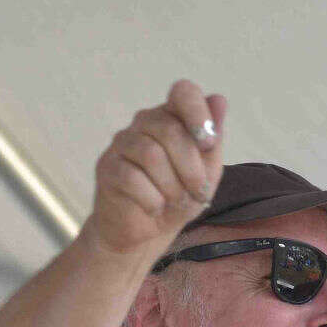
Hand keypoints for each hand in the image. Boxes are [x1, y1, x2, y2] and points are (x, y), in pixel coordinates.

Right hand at [84, 80, 226, 256]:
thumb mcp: (206, 172)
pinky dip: (152, 200)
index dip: (199, 113)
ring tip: (175, 202)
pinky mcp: (106, 168)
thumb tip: (219, 99)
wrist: (146, 234)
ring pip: (151, 155)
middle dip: (191, 169)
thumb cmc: (177, 198)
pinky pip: (132, 179)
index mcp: (171, 119)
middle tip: (198, 193)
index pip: (183, 92)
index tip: (209, 144)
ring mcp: (122, 144)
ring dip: (172, 187)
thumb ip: (213, 138)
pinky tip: (154, 208)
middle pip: (170, 131)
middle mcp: (143, 123)